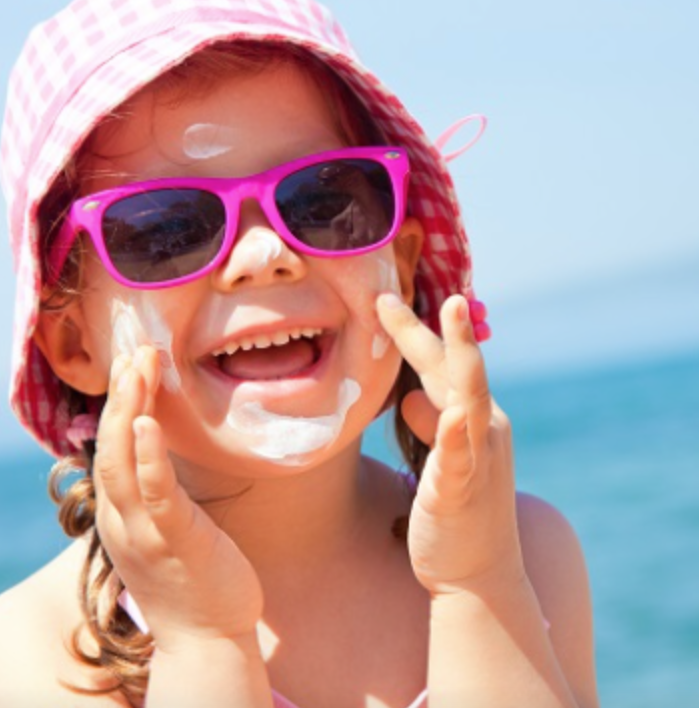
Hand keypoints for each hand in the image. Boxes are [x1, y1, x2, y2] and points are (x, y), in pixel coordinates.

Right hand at [93, 347, 263, 651]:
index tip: (130, 364)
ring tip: (137, 367)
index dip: (117, 404)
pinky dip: (148, 456)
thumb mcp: (167, 528)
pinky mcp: (175, 542)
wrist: (207, 641)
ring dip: (127, 411)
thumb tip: (160, 453)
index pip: (110, 448)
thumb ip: (157, 491)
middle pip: (109, 446)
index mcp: (121, 515)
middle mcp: (122, 520)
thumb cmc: (194, 580)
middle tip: (132, 350)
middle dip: (119, 395)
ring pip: (122, 462)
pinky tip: (147, 422)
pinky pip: (155, 493)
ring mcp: (144, 532)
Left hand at [376, 294, 524, 595]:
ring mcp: (477, 458)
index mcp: (473, 417)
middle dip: (426, 328)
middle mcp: (483, 428)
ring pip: (468, 397)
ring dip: (462, 355)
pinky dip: (454, 434)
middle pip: (453, 367)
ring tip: (452, 314)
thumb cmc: (454, 508)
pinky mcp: (462, 491)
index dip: (415, 331)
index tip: (384, 299)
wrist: (478, 573)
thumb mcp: (437, 459)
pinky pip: (460, 458)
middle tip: (390, 295)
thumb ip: (426, 424)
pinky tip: (450, 415)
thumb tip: (411, 399)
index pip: (441, 364)